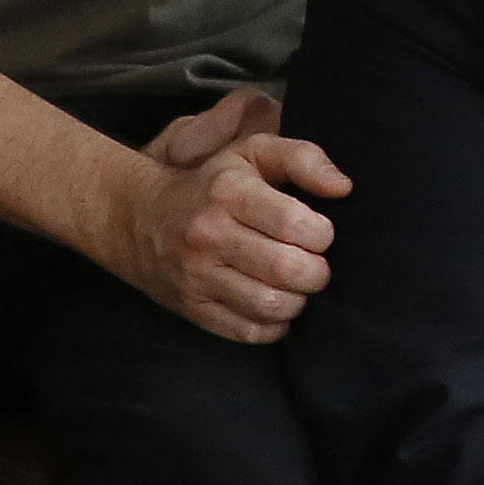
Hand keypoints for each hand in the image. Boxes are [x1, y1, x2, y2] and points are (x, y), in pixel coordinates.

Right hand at [95, 92, 351, 343]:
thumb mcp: (252, 153)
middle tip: (314, 265)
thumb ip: (303, 158)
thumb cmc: (213, 184)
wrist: (140, 218)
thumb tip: (343, 188)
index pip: (297, 224)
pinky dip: (274, 325)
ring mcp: (197, 276)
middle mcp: (209, 235)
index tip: (319, 233)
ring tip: (296, 285)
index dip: (323, 234)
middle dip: (317, 273)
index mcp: (229, 192)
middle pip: (288, 270)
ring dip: (298, 300)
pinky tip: (275, 305)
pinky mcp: (192, 308)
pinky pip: (248, 331)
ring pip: (271, 305)